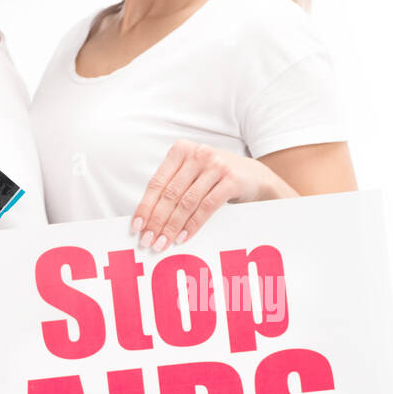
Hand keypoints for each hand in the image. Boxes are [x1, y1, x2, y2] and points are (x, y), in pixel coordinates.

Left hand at [131, 141, 271, 251]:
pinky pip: (207, 207)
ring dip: (172, 226)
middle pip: (170, 194)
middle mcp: (198, 154)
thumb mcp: (193, 174)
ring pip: (187, 202)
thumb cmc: (217, 179)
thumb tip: (147, 218)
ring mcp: (216, 165)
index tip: (137, 227)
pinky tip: (183, 237)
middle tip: (148, 241)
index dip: (145, 206)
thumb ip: (173, 187)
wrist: (255, 177)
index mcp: (181, 151)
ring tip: (163, 243)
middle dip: (157, 221)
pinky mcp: (231, 180)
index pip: (157, 182)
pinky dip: (193, 225)